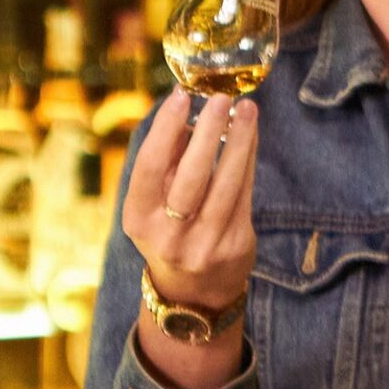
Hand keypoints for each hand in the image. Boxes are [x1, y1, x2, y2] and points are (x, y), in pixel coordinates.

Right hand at [121, 90, 258, 388]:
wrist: (194, 292)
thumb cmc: (171, 231)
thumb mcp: (153, 207)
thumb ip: (167, 165)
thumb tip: (188, 113)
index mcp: (138, 219)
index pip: (149, 168)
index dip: (165, 130)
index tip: (181, 96)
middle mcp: (167, 235)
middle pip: (190, 177)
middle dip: (208, 133)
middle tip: (221, 99)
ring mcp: (204, 243)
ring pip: (225, 184)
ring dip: (239, 142)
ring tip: (247, 110)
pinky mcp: (235, 245)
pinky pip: (245, 193)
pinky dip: (248, 160)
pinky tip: (251, 135)